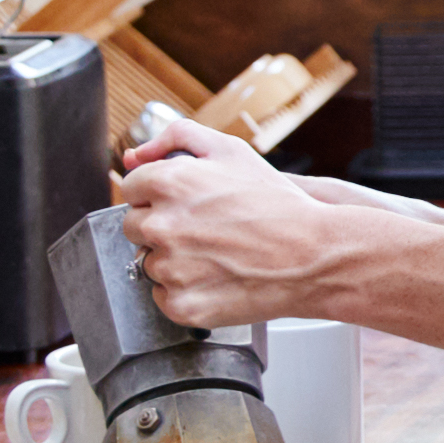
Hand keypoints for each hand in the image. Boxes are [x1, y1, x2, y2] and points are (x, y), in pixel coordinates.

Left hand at [110, 115, 331, 326]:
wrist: (312, 255)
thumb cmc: (276, 203)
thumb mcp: (231, 150)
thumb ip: (176, 138)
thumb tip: (134, 155)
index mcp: (168, 183)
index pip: (131, 189)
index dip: (158, 195)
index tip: (183, 204)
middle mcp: (162, 225)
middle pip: (134, 227)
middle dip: (161, 226)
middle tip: (202, 229)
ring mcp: (171, 268)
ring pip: (149, 263)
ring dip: (173, 260)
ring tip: (215, 254)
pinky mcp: (182, 304)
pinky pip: (163, 297)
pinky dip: (184, 291)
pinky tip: (215, 278)